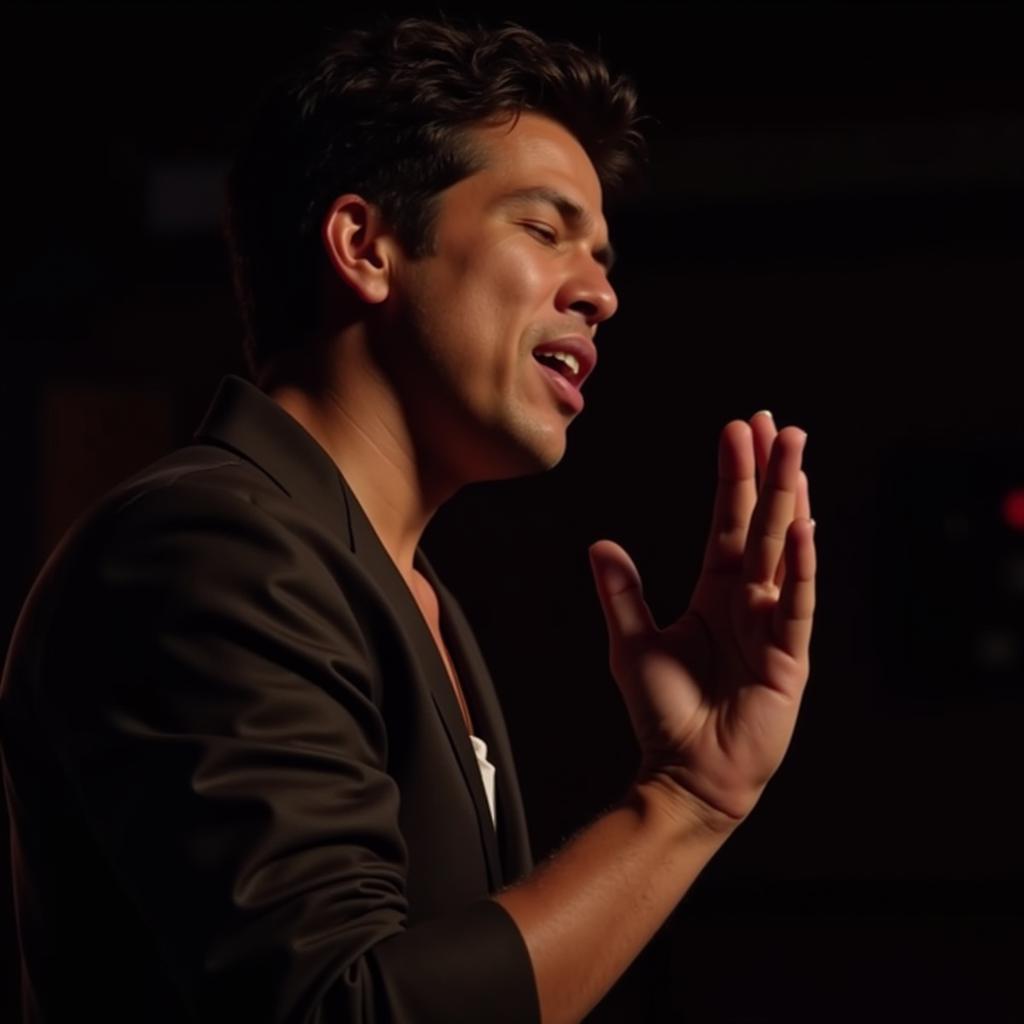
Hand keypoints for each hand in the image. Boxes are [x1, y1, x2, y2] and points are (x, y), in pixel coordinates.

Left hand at [588, 412, 814, 828]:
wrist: (686, 773)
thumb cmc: (664, 713)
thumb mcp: (632, 644)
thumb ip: (621, 594)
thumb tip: (600, 544)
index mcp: (715, 593)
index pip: (727, 522)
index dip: (732, 477)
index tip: (737, 431)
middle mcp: (748, 600)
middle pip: (760, 524)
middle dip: (768, 473)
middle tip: (776, 423)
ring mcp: (772, 625)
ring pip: (783, 551)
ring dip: (790, 501)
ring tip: (796, 454)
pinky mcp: (788, 657)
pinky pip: (795, 603)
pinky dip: (799, 566)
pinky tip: (803, 526)